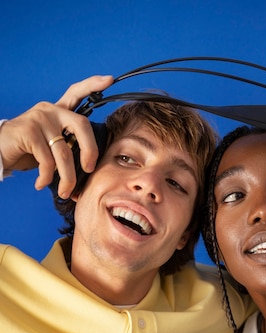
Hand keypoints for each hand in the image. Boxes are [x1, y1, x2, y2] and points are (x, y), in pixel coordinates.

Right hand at [0, 75, 113, 197]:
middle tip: (89, 170)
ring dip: (67, 178)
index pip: (76, 93)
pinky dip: (46, 178)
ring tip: (65, 191)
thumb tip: (91, 164)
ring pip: (64, 152)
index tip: (109, 80)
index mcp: (58, 111)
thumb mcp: (51, 145)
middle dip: (90, 151)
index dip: (92, 85)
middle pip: (82, 126)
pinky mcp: (28, 131)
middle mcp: (50, 110)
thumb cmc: (28, 151)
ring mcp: (39, 118)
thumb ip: (69, 144)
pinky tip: (41, 183)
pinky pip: (47, 161)